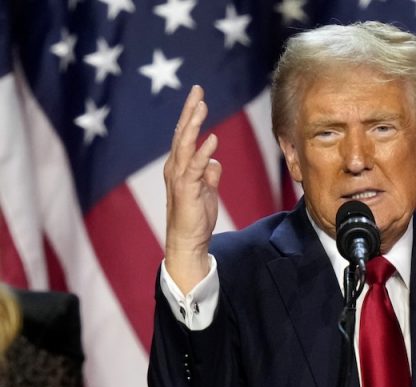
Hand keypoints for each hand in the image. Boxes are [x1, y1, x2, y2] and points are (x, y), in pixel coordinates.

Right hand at [163, 85, 221, 293]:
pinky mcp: (187, 189)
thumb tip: (215, 161)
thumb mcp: (206, 190)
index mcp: (179, 166)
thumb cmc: (196, 216)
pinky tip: (213, 139)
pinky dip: (204, 152)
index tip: (198, 96)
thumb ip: (209, 173)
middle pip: (182, 134)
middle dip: (190, 111)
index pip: (184, 135)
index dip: (191, 115)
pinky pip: (196, 167)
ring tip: (202, 107)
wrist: (188, 241)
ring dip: (194, 125)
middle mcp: (176, 168)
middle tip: (198, 90)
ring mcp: (180, 178)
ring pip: (185, 146)